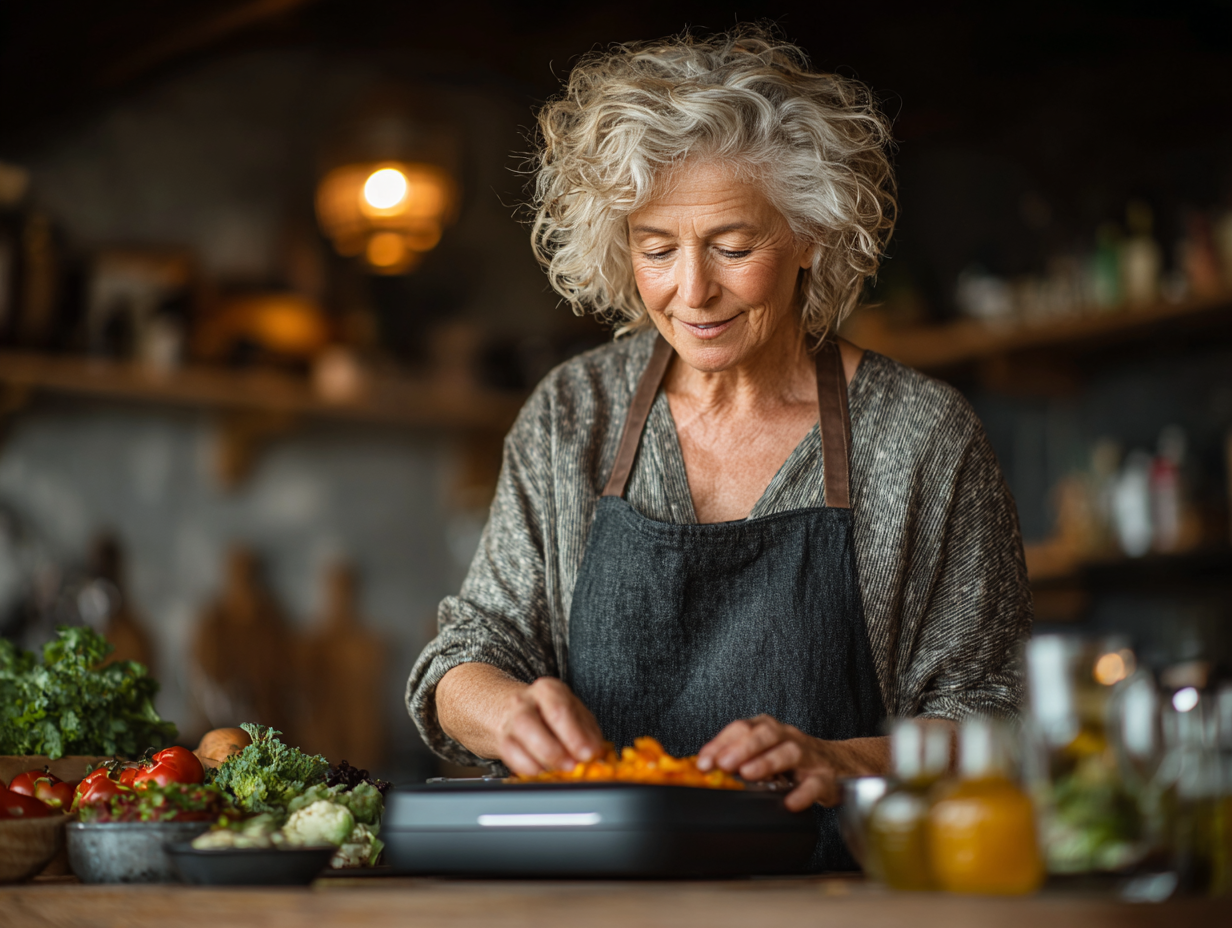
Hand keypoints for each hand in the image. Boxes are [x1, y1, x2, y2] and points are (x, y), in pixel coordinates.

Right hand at [493, 677, 604, 775]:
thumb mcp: (571, 710)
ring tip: (559, 770)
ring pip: (517, 741)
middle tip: (573, 765)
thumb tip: (596, 749)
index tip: (588, 753)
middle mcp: (525, 702)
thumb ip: (586, 729)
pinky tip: (542, 771)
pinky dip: (527, 767)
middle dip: (555, 750)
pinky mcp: (500, 740)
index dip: (575, 735)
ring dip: (541, 759)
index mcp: (548, 690)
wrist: (508, 707)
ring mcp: (509, 721)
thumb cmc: (546, 711)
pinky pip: (510, 756)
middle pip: (533, 724)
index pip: (560, 710)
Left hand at [696, 715, 887, 811]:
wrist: (842, 765)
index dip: (721, 743)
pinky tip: (789, 802)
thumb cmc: (794, 760)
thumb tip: (703, 770)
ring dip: (767, 761)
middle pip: (766, 734)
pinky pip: (815, 784)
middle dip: (743, 747)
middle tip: (723, 763)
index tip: (704, 761)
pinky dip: (802, 793)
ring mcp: (808, 756)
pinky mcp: (826, 778)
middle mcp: (788, 738)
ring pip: (789, 752)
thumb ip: (737, 758)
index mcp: (768, 729)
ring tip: (748, 774)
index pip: (742, 727)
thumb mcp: (764, 753)